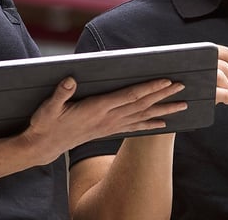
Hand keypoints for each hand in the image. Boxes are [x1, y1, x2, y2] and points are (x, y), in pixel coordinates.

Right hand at [20, 77, 186, 164]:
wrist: (44, 147)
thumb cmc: (46, 124)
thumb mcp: (48, 108)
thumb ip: (60, 94)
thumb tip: (69, 80)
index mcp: (98, 108)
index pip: (129, 96)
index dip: (148, 88)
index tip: (165, 80)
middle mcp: (108, 118)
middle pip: (142, 104)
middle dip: (163, 94)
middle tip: (183, 86)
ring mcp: (110, 126)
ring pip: (142, 115)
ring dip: (163, 109)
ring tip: (182, 105)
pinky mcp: (108, 131)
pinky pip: (134, 127)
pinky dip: (151, 124)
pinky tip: (164, 124)